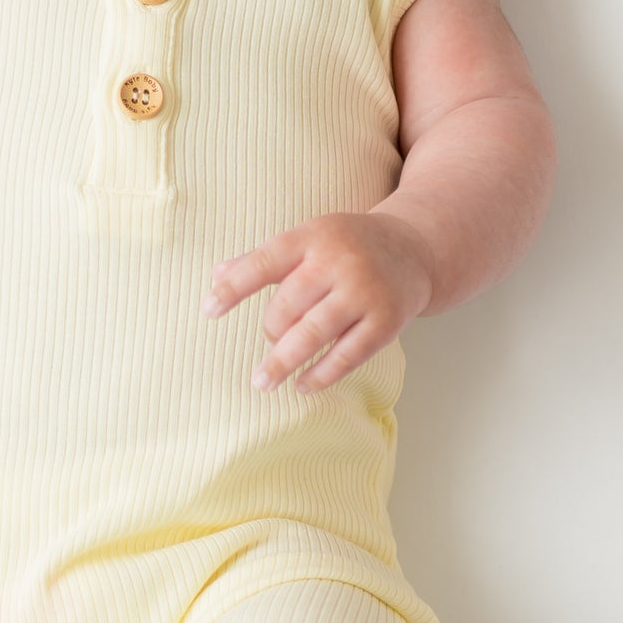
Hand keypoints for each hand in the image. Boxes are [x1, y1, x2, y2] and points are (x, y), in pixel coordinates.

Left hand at [201, 212, 434, 393]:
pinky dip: (320, 375)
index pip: (263, 263)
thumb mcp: (307, 240)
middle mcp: (340, 261)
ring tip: (263, 381)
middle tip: (271, 339)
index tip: (207, 311)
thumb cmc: (347, 247)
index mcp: (313, 237)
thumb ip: (262, 259)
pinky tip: (303, 385)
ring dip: (282, 362)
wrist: (414, 250)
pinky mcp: (386, 321)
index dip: (233, 288)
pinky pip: (346, 356)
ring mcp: (365, 292)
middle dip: (271, 329)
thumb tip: (214, 275)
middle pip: (287, 306)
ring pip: (312, 334)